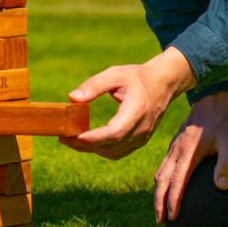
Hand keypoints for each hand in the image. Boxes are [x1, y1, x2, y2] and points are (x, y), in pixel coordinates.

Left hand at [60, 47, 195, 159]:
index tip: (72, 136)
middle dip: (85, 146)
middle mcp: (141, 128)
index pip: (114, 133)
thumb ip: (94, 85)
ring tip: (72, 140)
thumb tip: (72, 98)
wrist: (163, 84)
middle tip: (64, 139)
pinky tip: (89, 142)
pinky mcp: (141, 141)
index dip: (93, 138)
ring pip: (113, 153)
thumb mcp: (115, 74)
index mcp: (136, 111)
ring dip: (92, 149)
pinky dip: (102, 150)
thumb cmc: (137, 77)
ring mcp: (143, 137)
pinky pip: (119, 152)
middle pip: (111, 146)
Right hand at [152, 91, 227, 223]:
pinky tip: (163, 187)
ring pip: (159, 174)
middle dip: (159, 202)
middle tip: (159, 221)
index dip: (174, 200)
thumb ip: (226, 164)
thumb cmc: (223, 122)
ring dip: (157, 193)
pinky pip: (162, 167)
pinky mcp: (174, 146)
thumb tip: (222, 187)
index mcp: (188, 153)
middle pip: (162, 181)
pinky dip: (160, 181)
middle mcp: (177, 152)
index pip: (178, 182)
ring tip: (159, 210)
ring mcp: (173, 148)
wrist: (211, 100)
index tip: (172, 217)